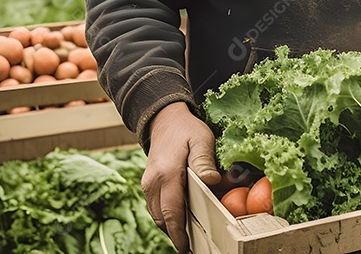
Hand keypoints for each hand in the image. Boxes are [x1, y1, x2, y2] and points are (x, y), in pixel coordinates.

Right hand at [141, 102, 221, 251]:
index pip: (171, 210)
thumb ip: (205, 161)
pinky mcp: (148, 185)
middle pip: (162, 218)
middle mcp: (153, 182)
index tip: (186, 247)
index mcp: (166, 173)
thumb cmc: (187, 130)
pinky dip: (166, 218)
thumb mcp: (201, 140)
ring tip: (188, 237)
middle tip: (192, 246)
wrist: (165, 120)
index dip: (178, 232)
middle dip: (175, 234)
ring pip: (157, 215)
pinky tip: (180, 221)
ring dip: (170, 227)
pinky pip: (155, 208)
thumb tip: (212, 181)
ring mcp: (148, 184)